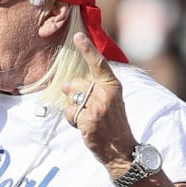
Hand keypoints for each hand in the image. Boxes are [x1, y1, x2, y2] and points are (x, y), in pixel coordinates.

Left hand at [62, 32, 135, 163]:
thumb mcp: (108, 101)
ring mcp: (97, 106)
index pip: (98, 64)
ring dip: (73, 110)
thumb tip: (64, 85)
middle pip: (75, 84)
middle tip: (89, 110)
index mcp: (113, 85)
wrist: (122, 149)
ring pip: (70, 99)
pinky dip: (72, 121)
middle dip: (74, 95)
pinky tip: (85, 127)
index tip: (77, 37)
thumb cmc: (113, 124)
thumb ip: (88, 89)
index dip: (87, 49)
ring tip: (88, 120)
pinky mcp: (88, 119)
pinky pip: (68, 113)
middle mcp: (106, 93)